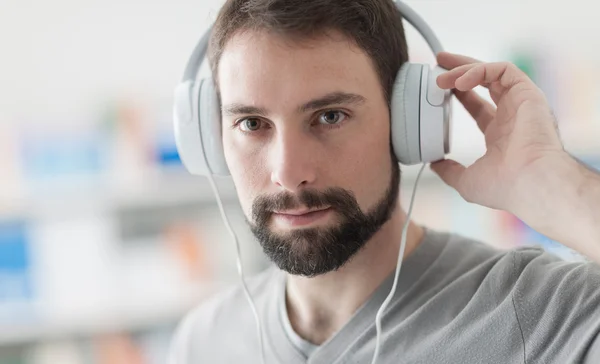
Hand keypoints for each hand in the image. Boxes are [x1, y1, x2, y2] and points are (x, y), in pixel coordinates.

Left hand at [432, 52, 569, 213]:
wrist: (531, 183)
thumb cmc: (506, 187)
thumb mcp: (467, 181)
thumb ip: (450, 171)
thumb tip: (434, 164)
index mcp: (500, 134)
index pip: (477, 106)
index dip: (459, 93)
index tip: (439, 85)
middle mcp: (512, 115)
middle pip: (485, 82)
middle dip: (460, 69)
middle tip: (438, 62)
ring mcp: (521, 103)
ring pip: (492, 72)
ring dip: (464, 69)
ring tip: (442, 77)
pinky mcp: (527, 93)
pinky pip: (503, 70)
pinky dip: (480, 70)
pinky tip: (460, 82)